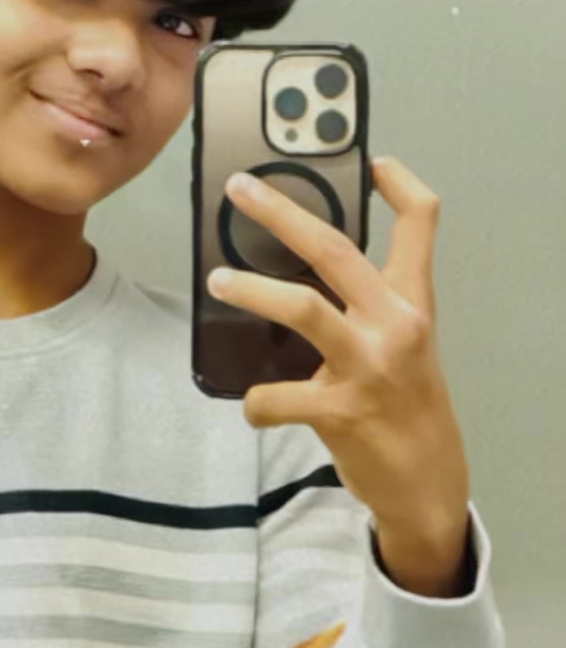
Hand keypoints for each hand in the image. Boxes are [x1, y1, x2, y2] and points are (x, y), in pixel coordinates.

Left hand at [208, 158, 471, 594]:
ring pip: (302, 307)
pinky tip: (255, 406)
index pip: (420, 226)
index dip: (400, 185)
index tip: (373, 160)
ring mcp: (367, 366)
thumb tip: (299, 271)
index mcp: (411, 304)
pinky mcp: (340, 410)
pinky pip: (275, 396)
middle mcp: (394, 325)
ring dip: (252, 290)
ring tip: (218, 280)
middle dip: (281, 213)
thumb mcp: (402, 345)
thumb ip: (366, 306)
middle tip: (239, 190)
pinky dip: (256, 401)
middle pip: (335, 250)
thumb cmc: (405, 407)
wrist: (428, 486)